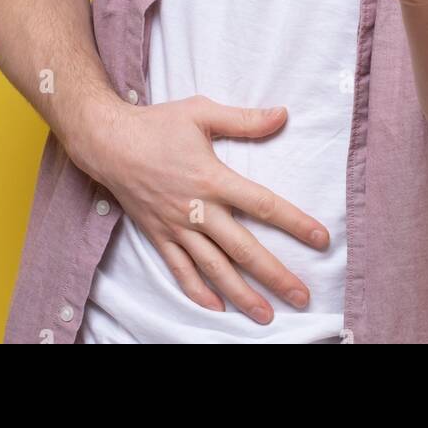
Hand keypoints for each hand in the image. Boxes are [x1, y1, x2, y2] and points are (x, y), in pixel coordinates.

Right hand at [75, 94, 330, 322]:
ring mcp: (176, 226)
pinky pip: (179, 269)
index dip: (294, 223)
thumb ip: (244, 119)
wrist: (107, 141)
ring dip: (241, 294)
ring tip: (266, 315)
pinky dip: (197, 291)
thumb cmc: (156, 124)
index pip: (262, 204)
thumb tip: (283, 115)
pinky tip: (216, 307)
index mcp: (213, 178)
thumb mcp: (201, 112)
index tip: (321, 239)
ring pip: (213, 268)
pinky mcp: (158, 235)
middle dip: (274, 275)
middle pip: (242, 248)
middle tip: (301, 296)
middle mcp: (197, 209)